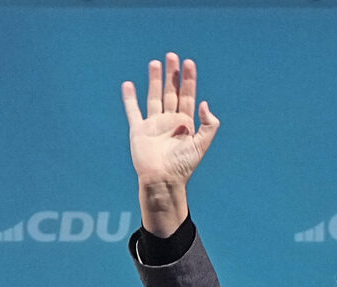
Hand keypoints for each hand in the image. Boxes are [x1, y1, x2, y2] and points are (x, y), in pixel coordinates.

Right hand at [121, 53, 219, 235]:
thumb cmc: (183, 166)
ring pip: (154, 97)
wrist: (163, 180)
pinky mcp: (138, 130)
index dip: (189, 80)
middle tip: (172, 56)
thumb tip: (205, 103)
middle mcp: (170, 121)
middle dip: (172, 75)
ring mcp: (154, 124)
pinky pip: (133, 111)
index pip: (188, 96)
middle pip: (171, 92)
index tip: (189, 63)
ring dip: (154, 80)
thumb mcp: (201, 145)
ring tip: (155, 63)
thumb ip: (208, 125)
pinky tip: (129, 85)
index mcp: (186, 124)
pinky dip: (130, 98)